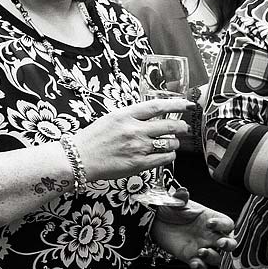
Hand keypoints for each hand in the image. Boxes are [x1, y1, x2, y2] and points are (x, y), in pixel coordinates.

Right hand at [72, 98, 191, 181]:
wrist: (78, 159)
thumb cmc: (92, 139)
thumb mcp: (110, 119)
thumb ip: (132, 117)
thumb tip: (153, 115)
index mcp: (125, 115)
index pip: (157, 107)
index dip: (177, 105)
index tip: (188, 104)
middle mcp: (134, 130)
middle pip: (170, 126)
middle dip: (182, 127)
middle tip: (184, 128)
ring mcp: (138, 148)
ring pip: (171, 143)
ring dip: (174, 143)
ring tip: (169, 143)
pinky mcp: (140, 164)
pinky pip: (166, 158)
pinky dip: (169, 155)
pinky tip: (164, 154)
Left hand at [151, 202, 238, 268]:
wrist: (154, 220)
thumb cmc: (169, 209)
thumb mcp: (174, 202)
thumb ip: (180, 197)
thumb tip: (183, 191)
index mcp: (211, 220)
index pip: (227, 224)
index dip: (223, 225)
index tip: (210, 223)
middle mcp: (210, 235)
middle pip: (230, 243)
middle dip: (229, 245)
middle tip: (220, 243)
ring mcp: (202, 247)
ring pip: (217, 257)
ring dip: (213, 257)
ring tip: (201, 251)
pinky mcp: (190, 257)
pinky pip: (201, 266)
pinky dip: (200, 267)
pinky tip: (195, 263)